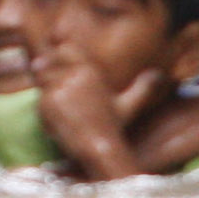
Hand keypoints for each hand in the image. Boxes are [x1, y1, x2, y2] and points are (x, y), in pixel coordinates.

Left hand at [34, 49, 166, 180]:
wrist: (101, 149)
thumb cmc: (114, 129)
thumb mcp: (129, 104)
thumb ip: (143, 87)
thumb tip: (160, 75)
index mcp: (91, 71)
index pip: (66, 48)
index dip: (56, 53)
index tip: (53, 59)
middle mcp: (75, 75)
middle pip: (46, 62)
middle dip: (42, 71)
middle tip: (47, 86)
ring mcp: (60, 87)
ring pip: (40, 82)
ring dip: (44, 94)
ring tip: (59, 113)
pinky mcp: (48, 101)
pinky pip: (39, 101)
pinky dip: (44, 113)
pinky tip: (58, 127)